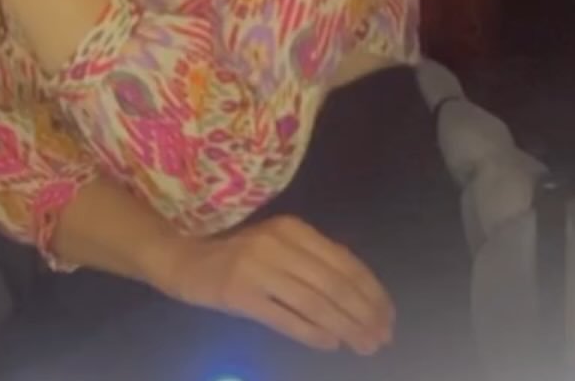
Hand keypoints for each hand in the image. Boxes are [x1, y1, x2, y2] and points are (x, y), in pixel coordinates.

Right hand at [150, 216, 394, 354]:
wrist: (186, 261)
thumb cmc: (240, 257)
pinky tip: (330, 344)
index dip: (371, 291)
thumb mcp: (279, 246)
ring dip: (346, 328)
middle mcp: (277, 242)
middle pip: (333, 283)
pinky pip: (287, 317)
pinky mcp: (241, 293)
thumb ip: (315, 261)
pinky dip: (313, 333)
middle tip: (382, 338)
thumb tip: (363, 294)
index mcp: (292, 227)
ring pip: (315, 302)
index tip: (388, 316)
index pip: (344, 261)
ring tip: (364, 346)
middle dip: (364, 314)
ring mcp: (258, 267)